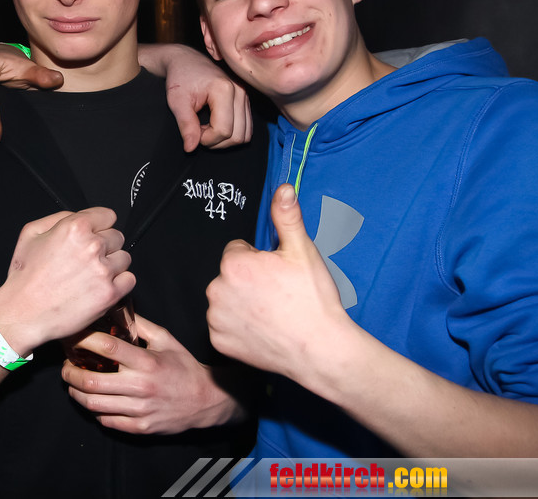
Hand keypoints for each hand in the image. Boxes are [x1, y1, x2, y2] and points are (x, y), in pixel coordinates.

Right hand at [0, 208, 134, 354]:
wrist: (23, 312)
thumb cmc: (25, 276)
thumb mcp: (31, 233)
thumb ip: (59, 218)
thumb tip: (80, 216)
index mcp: (75, 228)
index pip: (108, 216)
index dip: (99, 226)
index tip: (94, 235)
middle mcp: (92, 246)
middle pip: (117, 236)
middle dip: (105, 245)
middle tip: (87, 258)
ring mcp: (103, 271)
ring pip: (124, 258)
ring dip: (112, 264)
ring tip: (92, 275)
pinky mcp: (110, 294)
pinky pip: (129, 280)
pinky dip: (119, 283)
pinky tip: (100, 286)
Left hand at [61, 314, 236, 434]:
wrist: (207, 400)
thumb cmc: (185, 367)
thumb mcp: (166, 340)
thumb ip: (141, 325)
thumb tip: (119, 309)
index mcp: (146, 361)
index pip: (107, 347)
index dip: (84, 340)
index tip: (73, 337)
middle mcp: (141, 386)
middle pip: (91, 381)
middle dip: (70, 373)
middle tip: (65, 366)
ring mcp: (139, 409)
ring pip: (94, 404)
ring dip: (76, 393)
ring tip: (72, 384)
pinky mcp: (140, 427)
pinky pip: (107, 421)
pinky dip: (94, 411)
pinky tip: (92, 401)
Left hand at [139, 43, 251, 150]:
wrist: (186, 61)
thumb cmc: (180, 78)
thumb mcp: (176, 101)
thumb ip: (185, 125)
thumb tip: (191, 149)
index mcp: (224, 89)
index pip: (223, 130)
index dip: (206, 139)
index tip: (192, 130)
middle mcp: (240, 92)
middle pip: (237, 136)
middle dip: (216, 142)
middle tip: (198, 131)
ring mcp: (246, 96)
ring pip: (244, 135)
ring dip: (224, 140)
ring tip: (206, 128)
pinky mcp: (246, 100)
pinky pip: (246, 128)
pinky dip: (231, 133)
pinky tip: (214, 124)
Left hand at [206, 184, 350, 380]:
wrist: (321, 349)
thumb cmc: (313, 299)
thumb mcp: (302, 251)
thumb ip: (287, 216)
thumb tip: (283, 188)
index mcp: (233, 264)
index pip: (237, 250)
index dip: (259, 260)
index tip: (277, 274)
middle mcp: (216, 290)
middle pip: (229, 275)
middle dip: (248, 280)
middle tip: (277, 294)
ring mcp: (216, 319)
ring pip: (225, 300)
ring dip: (241, 303)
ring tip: (272, 312)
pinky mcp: (219, 342)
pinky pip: (224, 326)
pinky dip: (238, 328)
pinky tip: (262, 330)